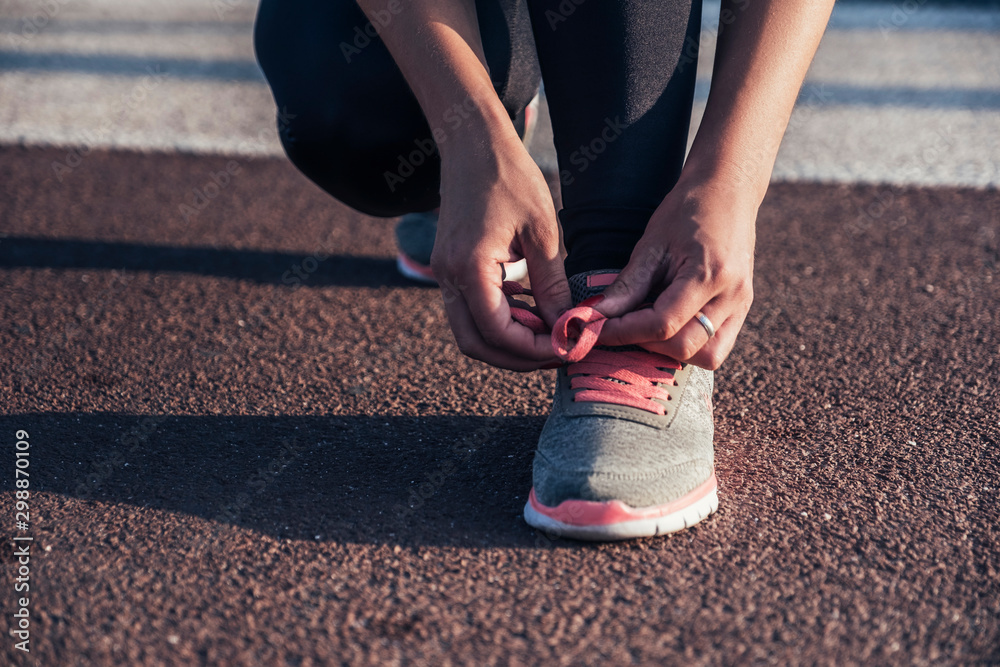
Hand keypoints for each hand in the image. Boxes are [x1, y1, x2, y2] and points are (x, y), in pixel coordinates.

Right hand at [432, 130, 571, 370]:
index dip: (532, 349)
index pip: (497, 333)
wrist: (473, 144)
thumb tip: (566, 326)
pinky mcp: (450, 268)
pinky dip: (499, 322)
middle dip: (516, 358)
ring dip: (507, 342)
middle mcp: (448, 277)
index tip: (567, 347)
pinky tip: (532, 314)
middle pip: (476, 344)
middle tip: (557, 353)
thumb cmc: (511, 178)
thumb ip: (551, 284)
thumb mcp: (542, 231)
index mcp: (470, 267)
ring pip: (470, 331)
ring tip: (549, 334)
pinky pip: (470, 310)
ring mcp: (444, 273)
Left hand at [595, 177, 756, 369]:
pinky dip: (690, 343)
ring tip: (648, 325)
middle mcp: (732, 295)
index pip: (663, 324)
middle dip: (646, 343)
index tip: (596, 329)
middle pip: (686, 347)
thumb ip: (628, 285)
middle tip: (621, 326)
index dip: (624, 332)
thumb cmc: (687, 210)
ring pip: (708, 356)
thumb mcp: (652, 243)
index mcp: (709, 275)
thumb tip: (597, 316)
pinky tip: (668, 324)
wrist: (728, 191)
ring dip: (671, 350)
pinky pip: (718, 344)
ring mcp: (742, 304)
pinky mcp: (743, 308)